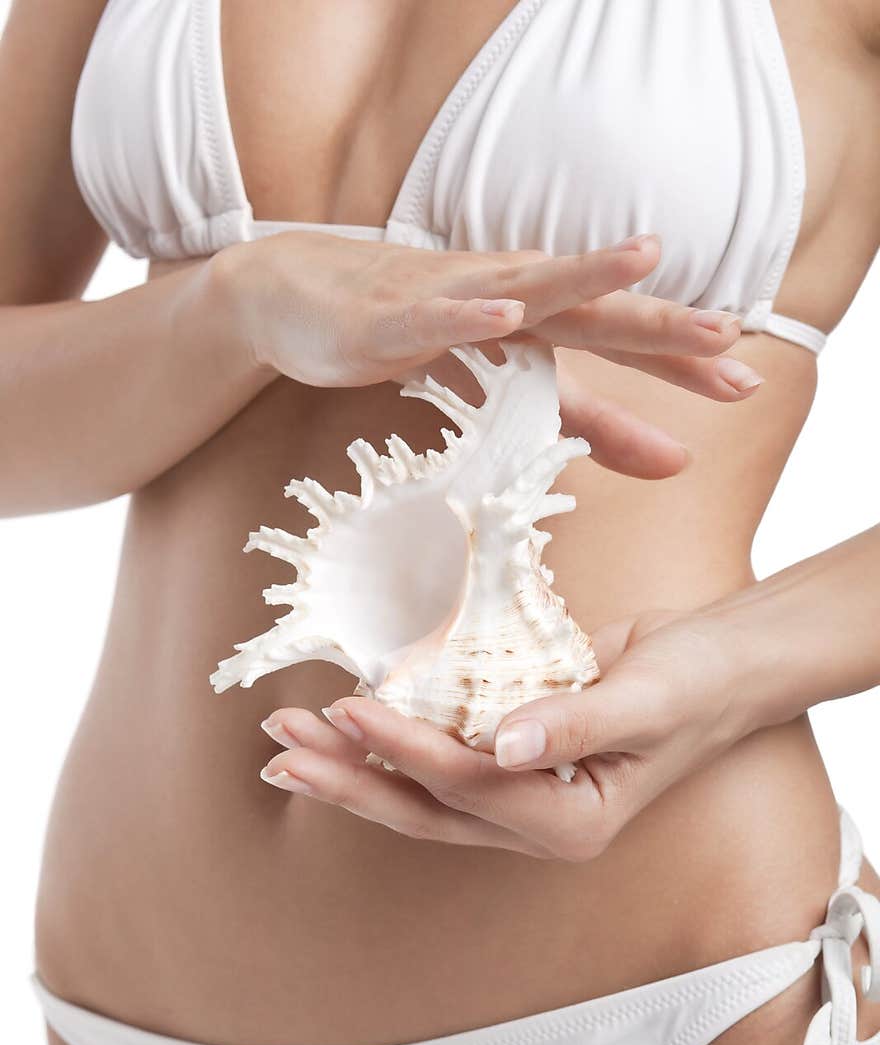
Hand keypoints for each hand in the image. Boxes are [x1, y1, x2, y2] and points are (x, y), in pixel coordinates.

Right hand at [214, 230, 759, 478]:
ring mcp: (449, 298)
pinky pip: (436, 314)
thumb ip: (591, 421)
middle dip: (656, 321)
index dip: (680, 359)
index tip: (744, 383)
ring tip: (641, 261)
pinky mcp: (390, 317)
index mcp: (538, 315)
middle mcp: (505, 295)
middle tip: (725, 334)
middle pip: (593, 307)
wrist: (295, 298)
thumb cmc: (412, 332)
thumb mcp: (512, 388)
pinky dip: (470, 311)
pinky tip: (506, 310)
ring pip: (525, 288)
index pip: (622, 336)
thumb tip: (675, 461)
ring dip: (582, 276)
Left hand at [257, 609, 749, 859]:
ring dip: (352, 766)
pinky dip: (386, 744)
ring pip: (417, 794)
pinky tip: (340, 723)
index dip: (407, 750)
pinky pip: (433, 763)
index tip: (351, 707)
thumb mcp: (649, 699)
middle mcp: (536, 825)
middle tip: (282, 746)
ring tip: (288, 737)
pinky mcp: (505, 764)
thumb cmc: (696, 681)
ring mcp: (518, 799)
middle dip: (349, 779)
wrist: (718, 667)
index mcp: (575, 824)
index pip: (472, 789)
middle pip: (424, 810)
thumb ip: (577, 723)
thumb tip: (504, 745)